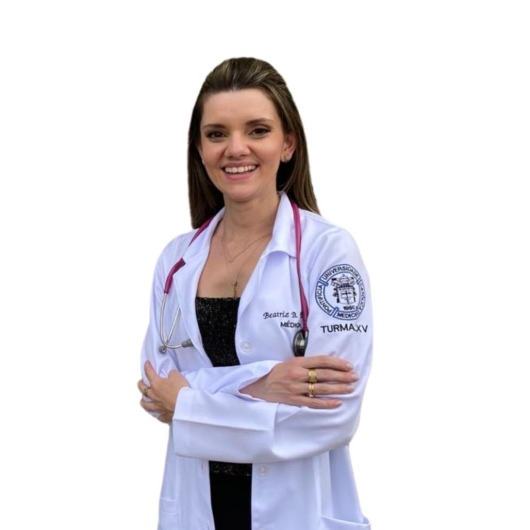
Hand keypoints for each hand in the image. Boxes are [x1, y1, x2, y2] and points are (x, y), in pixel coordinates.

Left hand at [138, 361, 189, 422]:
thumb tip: (170, 375)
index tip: (146, 364)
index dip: (147, 367)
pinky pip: (158, 416)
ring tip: (142, 400)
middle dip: (140, 384)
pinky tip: (157, 414)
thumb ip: (171, 373)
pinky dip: (157, 414)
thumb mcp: (176, 375)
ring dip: (143, 401)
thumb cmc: (180, 389)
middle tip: (140, 382)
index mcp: (156, 384)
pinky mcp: (164, 415)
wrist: (185, 405)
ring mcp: (158, 406)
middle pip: (143, 389)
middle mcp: (154, 395)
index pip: (149, 373)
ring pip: (146, 405)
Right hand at [240, 355, 357, 408]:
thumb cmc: (277, 372)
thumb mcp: (290, 362)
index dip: (337, 362)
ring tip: (350, 388)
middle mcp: (297, 374)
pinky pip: (313, 403)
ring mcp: (296, 388)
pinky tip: (337, 403)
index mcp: (297, 362)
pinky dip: (326, 403)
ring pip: (322, 388)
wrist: (258, 386)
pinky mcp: (294, 400)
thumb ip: (307, 363)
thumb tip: (328, 364)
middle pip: (325, 374)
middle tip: (355, 377)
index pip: (322, 361)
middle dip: (342, 376)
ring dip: (338, 388)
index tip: (349, 365)